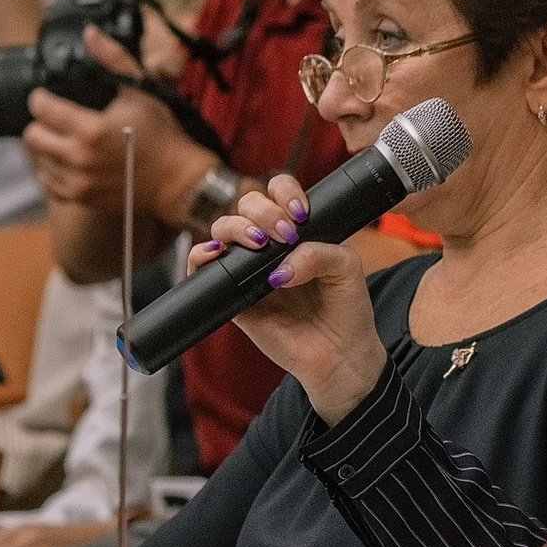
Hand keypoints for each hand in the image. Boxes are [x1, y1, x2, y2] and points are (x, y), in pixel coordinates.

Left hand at [22, 29, 212, 229]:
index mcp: (90, 128)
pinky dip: (52, 172)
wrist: (176, 179)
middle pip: (32, 137)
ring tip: (62, 139)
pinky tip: (66, 161)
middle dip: (39, 123)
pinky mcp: (82, 198)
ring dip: (45, 148)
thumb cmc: (161, 134)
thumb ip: (112, 58)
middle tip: (53, 118)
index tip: (45, 96)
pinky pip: (49, 185)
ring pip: (38, 161)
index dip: (40, 98)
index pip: (42, 109)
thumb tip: (90, 34)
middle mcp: (79, 158)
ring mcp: (78, 182)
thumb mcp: (140, 89)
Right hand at [194, 175, 386, 422]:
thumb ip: (318, 253)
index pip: (278, 192)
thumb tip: (280, 267)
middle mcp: (269, 247)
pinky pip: (201, 270)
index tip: (300, 213)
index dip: (284, 191)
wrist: (341, 355)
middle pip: (247, 205)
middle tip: (286, 235)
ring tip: (259, 245)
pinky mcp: (233, 299)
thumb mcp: (346, 267)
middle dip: (264, 211)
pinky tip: (217, 254)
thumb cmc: (346, 308)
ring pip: (222, 230)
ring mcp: (248, 271)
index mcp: (296, 232)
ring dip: (236, 228)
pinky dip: (200, 255)